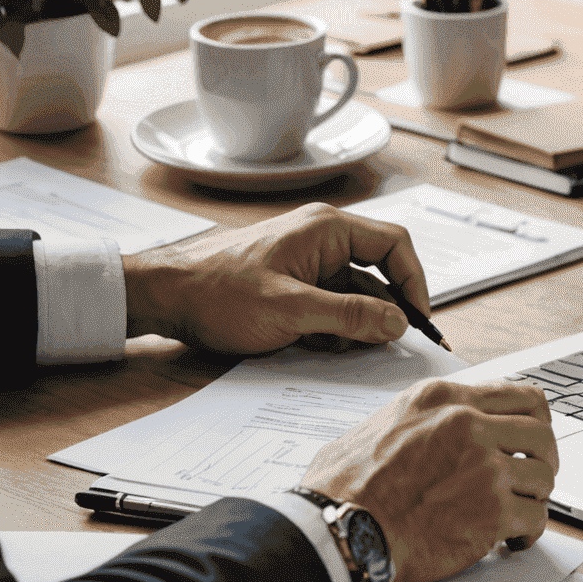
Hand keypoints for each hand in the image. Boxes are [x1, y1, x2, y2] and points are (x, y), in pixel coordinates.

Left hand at [122, 203, 431, 354]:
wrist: (163, 297)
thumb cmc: (217, 294)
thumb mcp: (290, 310)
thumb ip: (350, 316)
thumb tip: (398, 323)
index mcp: (327, 230)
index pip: (394, 246)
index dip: (414, 283)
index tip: (418, 321)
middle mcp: (322, 239)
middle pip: (379, 271)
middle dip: (388, 309)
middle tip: (399, 344)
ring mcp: (307, 261)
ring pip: (356, 292)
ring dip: (360, 324)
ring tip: (356, 351)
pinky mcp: (294, 283)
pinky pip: (332, 304)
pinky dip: (337, 328)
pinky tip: (328, 350)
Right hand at [302, 378, 556, 581]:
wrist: (339, 532)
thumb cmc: (344, 488)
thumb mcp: (379, 424)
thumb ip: (418, 418)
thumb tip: (428, 425)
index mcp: (443, 399)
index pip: (520, 395)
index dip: (534, 421)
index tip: (531, 439)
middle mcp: (468, 425)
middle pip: (542, 434)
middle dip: (543, 460)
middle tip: (532, 479)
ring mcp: (483, 467)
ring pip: (544, 476)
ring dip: (536, 497)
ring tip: (519, 512)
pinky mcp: (491, 511)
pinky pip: (537, 518)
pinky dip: (530, 532)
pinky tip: (514, 540)